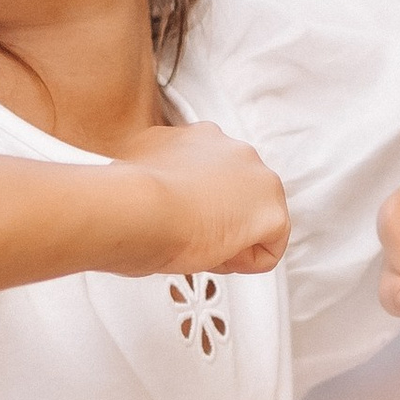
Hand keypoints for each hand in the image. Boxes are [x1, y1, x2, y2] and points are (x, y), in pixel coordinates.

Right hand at [113, 119, 291, 278]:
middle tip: (189, 233)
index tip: (180, 215)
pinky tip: (211, 255)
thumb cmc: (127, 199)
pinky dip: (240, 262)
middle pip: (242, 197)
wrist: (137, 208)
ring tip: (196, 243)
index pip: (217, 175)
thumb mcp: (136, 167)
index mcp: (204, 137)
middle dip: (221, 219)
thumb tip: (148, 184)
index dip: (198, 204)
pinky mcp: (272, 214)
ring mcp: (260, 181)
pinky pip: (266, 251)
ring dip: (231, 238)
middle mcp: (237, 152)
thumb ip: (155, 171)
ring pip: (257, 222)